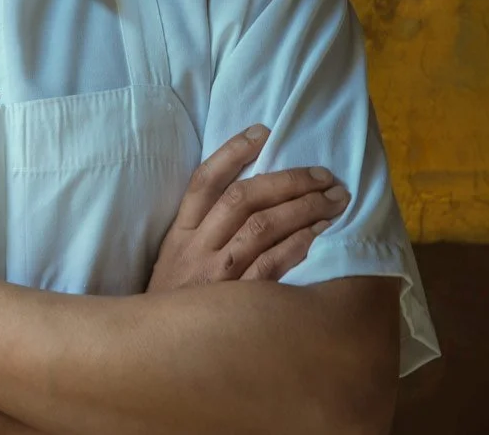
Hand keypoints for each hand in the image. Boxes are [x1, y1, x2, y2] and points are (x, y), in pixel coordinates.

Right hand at [146, 125, 349, 292]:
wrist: (156, 357)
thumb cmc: (176, 305)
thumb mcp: (174, 260)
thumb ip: (201, 229)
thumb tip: (245, 190)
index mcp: (180, 233)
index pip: (204, 180)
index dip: (232, 151)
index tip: (263, 131)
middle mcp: (197, 248)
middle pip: (242, 198)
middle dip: (286, 180)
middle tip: (322, 173)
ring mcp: (218, 276)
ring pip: (262, 227)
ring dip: (303, 208)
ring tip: (333, 199)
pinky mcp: (238, 304)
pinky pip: (272, 267)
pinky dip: (297, 245)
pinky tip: (319, 234)